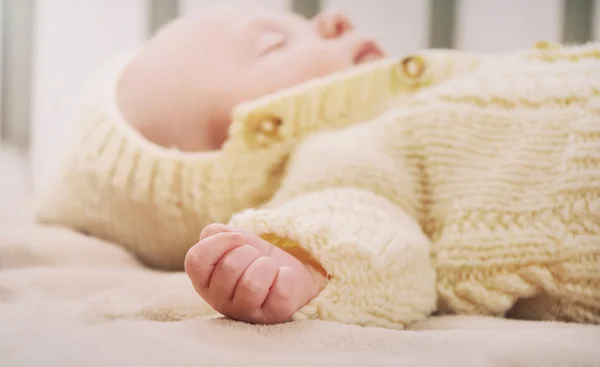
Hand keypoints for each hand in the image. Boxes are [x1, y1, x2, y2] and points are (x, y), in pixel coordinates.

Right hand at [185, 224, 325, 323]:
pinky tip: (282, 277)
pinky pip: (281, 291)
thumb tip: (229, 237)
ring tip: (268, 267)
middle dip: (248, 252)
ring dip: (266, 265)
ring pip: (252, 284)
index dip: (219, 242)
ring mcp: (245, 312)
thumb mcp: (229, 240)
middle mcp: (218, 301)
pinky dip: (286, 275)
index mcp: (203, 281)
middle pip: (229, 267)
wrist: (284, 269)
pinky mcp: (273, 316)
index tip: (237, 238)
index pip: (196, 260)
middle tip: (255, 257)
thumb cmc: (251, 256)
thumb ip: (215, 234)